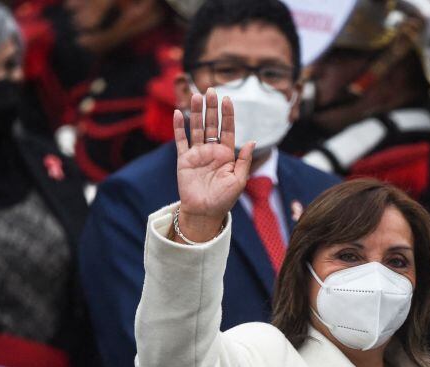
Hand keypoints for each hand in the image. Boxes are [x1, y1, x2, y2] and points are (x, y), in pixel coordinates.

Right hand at [173, 89, 254, 241]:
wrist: (204, 213)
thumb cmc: (224, 200)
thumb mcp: (239, 181)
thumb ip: (244, 161)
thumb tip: (252, 141)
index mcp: (226, 155)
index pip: (228, 129)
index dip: (227, 115)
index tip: (227, 99)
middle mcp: (212, 151)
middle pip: (211, 124)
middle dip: (212, 108)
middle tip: (211, 90)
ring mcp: (197, 154)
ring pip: (196, 128)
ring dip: (196, 112)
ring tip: (196, 96)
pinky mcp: (183, 160)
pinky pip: (181, 140)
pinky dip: (178, 127)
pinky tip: (178, 113)